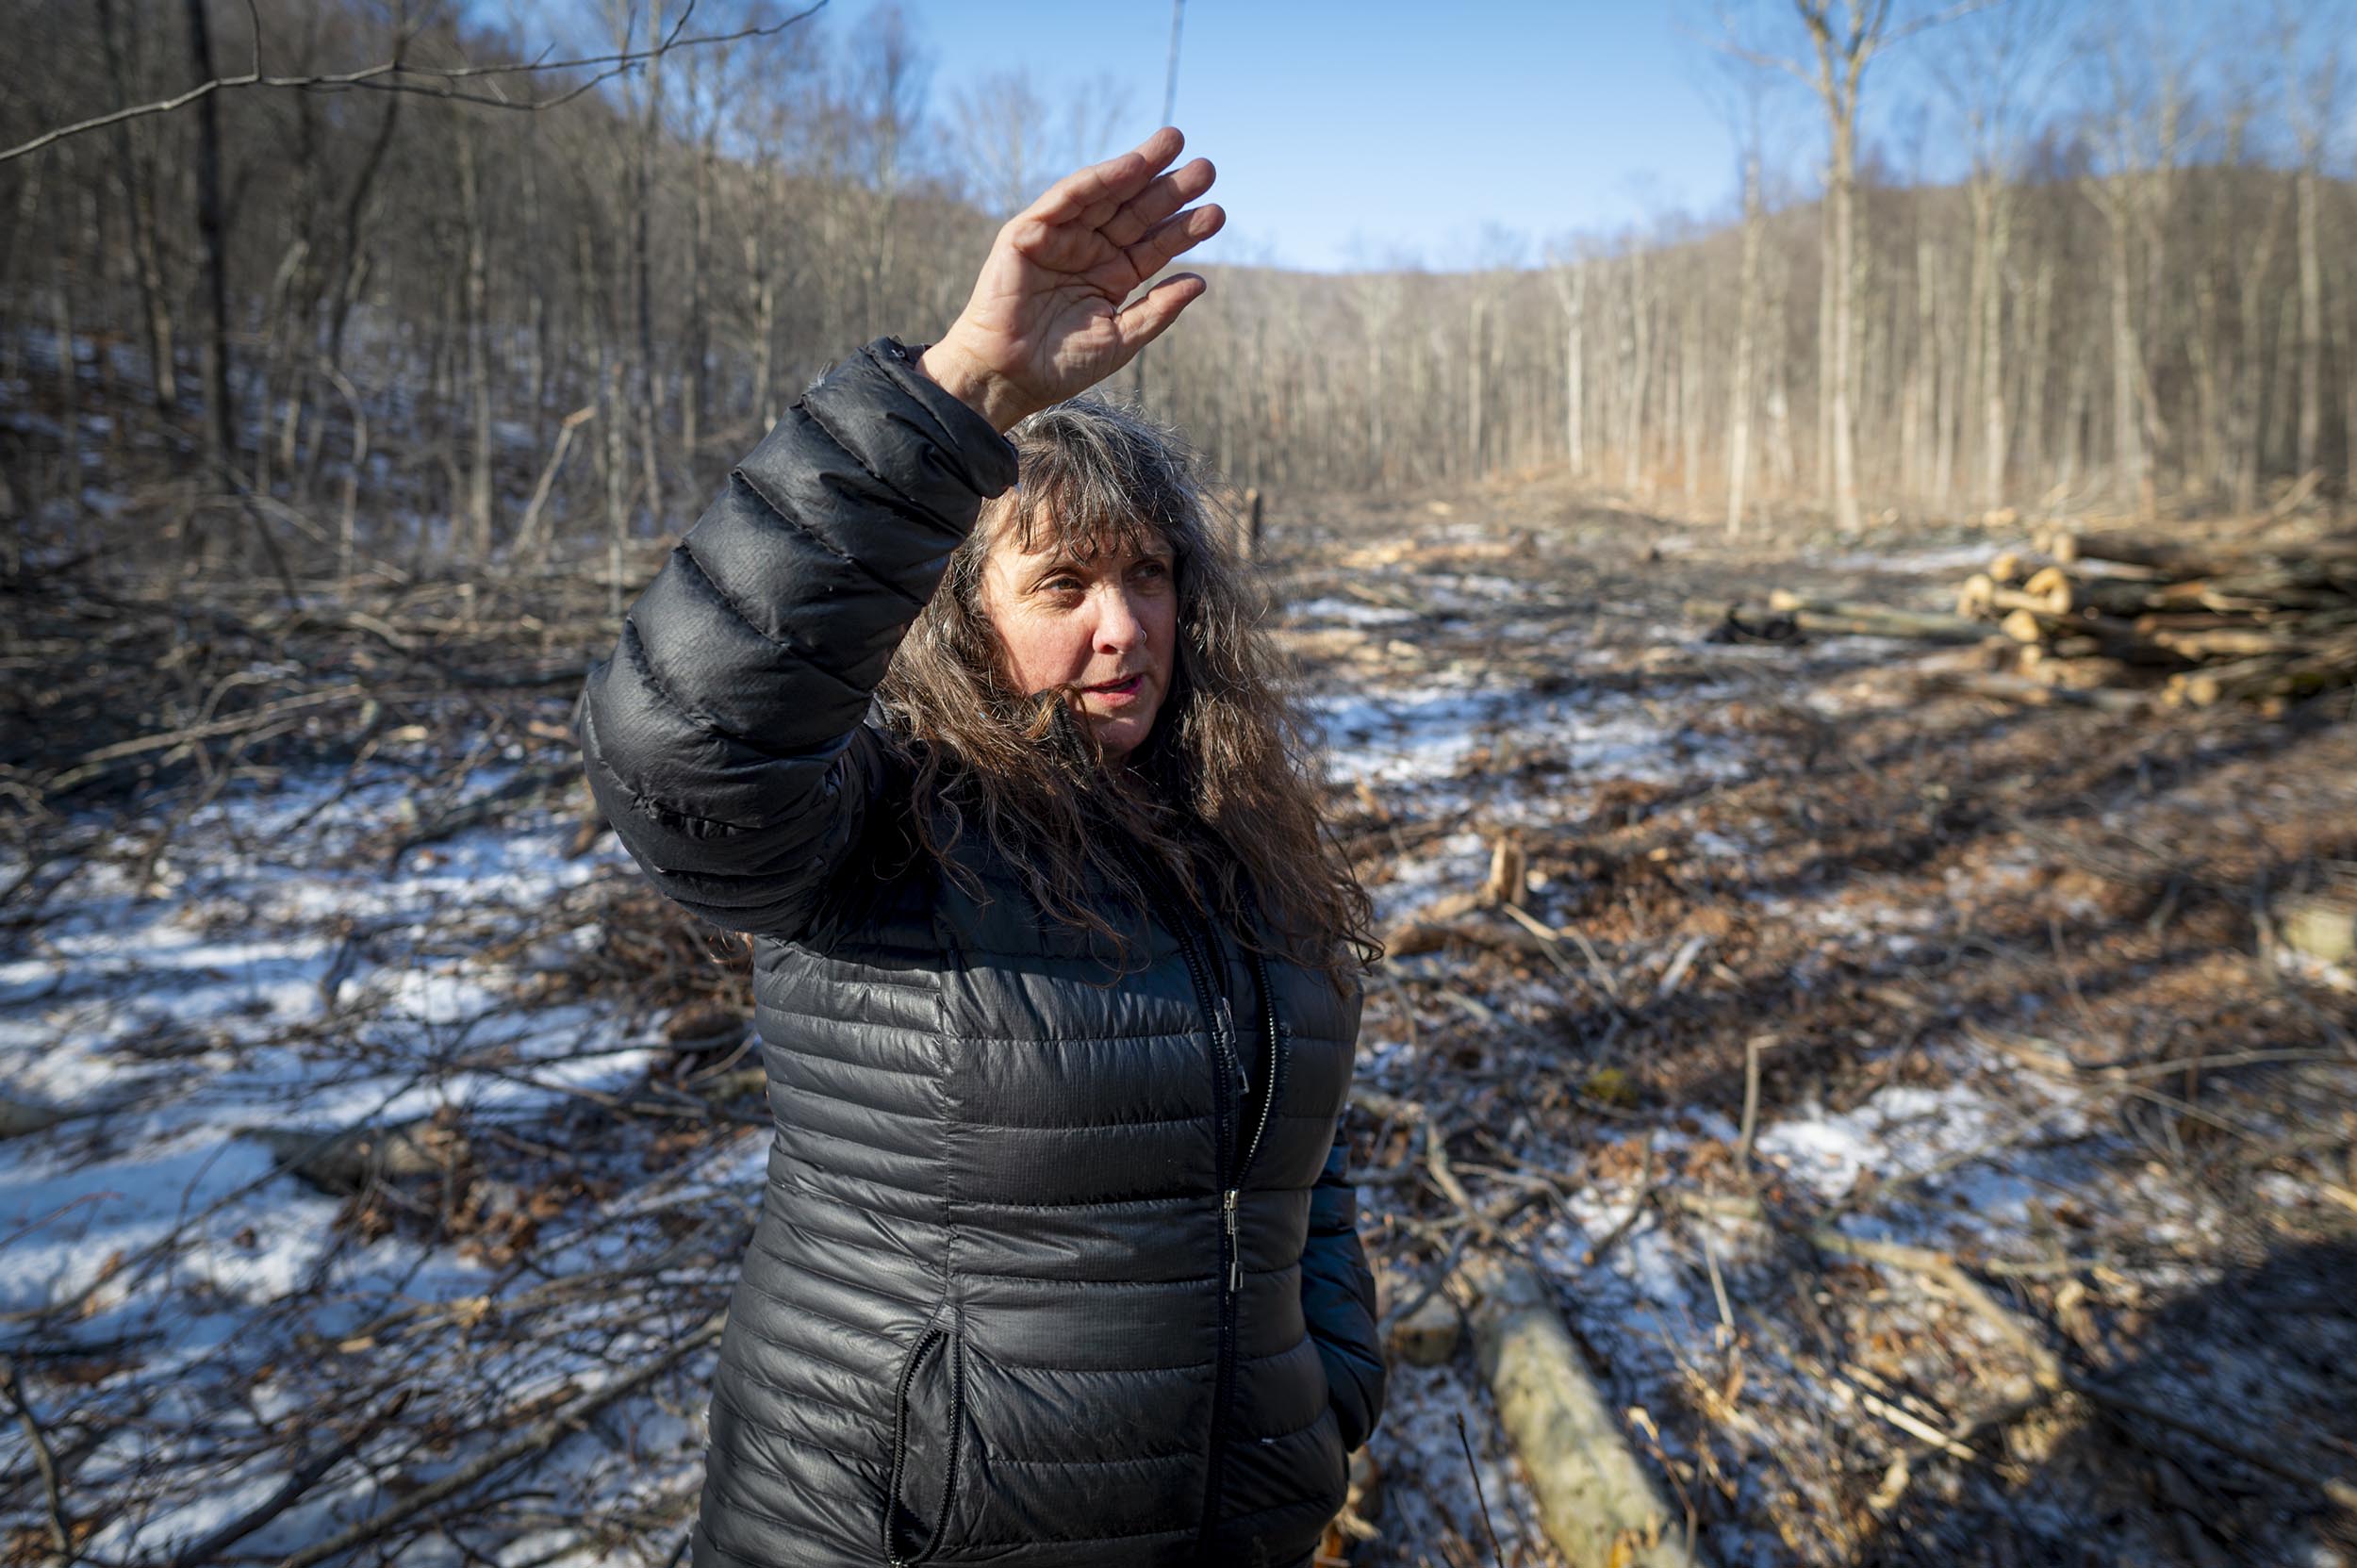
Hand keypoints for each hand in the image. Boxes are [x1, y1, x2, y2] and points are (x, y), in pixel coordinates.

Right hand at [920, 127, 1222, 431]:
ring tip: (1175, 144)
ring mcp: (1061, 238)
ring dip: (1140, 169)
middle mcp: (1089, 251)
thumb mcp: (1121, 338)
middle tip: (1207, 168)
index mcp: (1112, 276)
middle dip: (1170, 188)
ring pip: (1107, 196)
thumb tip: (1200, 280)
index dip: (1185, 228)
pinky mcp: (1030, 232)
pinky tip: (1132, 166)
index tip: (1217, 213)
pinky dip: (1098, 180)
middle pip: (1136, 212)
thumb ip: (1157, 309)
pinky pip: (1067, 198)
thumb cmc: (1060, 365)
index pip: (1154, 244)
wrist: (1007, 378)